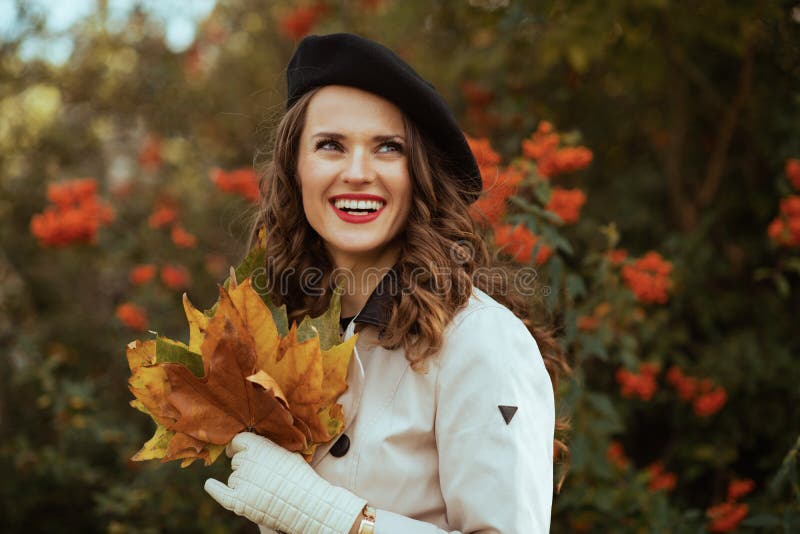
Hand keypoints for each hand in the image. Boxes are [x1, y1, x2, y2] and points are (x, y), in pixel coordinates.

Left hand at [204, 432, 365, 533]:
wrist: (305, 502)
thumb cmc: (300, 477)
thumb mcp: (288, 453)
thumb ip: (270, 447)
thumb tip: (257, 445)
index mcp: (258, 445)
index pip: (239, 441)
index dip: (238, 447)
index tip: (236, 450)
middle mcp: (245, 460)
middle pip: (237, 461)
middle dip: (246, 467)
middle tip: (263, 476)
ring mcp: (240, 481)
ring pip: (234, 478)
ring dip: (243, 482)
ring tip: (264, 489)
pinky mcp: (237, 501)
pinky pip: (220, 493)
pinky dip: (214, 488)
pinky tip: (209, 484)